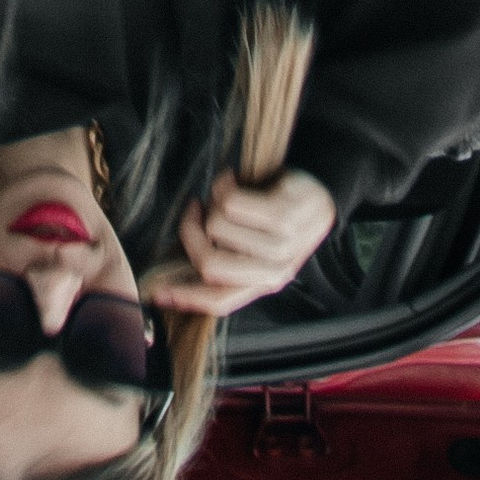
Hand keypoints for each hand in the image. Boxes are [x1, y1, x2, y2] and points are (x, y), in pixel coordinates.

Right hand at [154, 166, 336, 318]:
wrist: (322, 190)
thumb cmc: (281, 217)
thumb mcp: (261, 249)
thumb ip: (229, 262)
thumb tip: (181, 269)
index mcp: (264, 284)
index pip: (220, 301)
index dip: (186, 298)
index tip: (157, 293)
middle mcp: (273, 271)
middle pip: (209, 264)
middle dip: (189, 233)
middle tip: (193, 210)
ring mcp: (280, 245)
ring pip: (216, 226)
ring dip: (212, 201)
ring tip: (229, 193)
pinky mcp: (283, 215)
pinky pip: (230, 202)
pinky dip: (223, 183)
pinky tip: (235, 179)